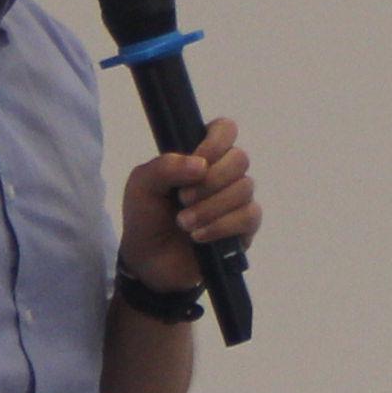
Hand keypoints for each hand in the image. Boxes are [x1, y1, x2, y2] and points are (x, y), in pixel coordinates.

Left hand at [119, 120, 260, 290]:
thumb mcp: (141, 186)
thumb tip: (200, 165)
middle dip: (210, 181)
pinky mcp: (244, 228)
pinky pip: (249, 216)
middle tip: (182, 198)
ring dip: (210, 207)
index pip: (225, 129)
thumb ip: (164, 166)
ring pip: (245, 188)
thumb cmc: (145, 217)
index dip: (216, 141)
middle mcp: (224, 174)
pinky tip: (199, 236)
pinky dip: (221, 226)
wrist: (148, 263)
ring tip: (184, 223)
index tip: (197, 161)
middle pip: (240, 158)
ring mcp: (237, 201)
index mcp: (201, 156)